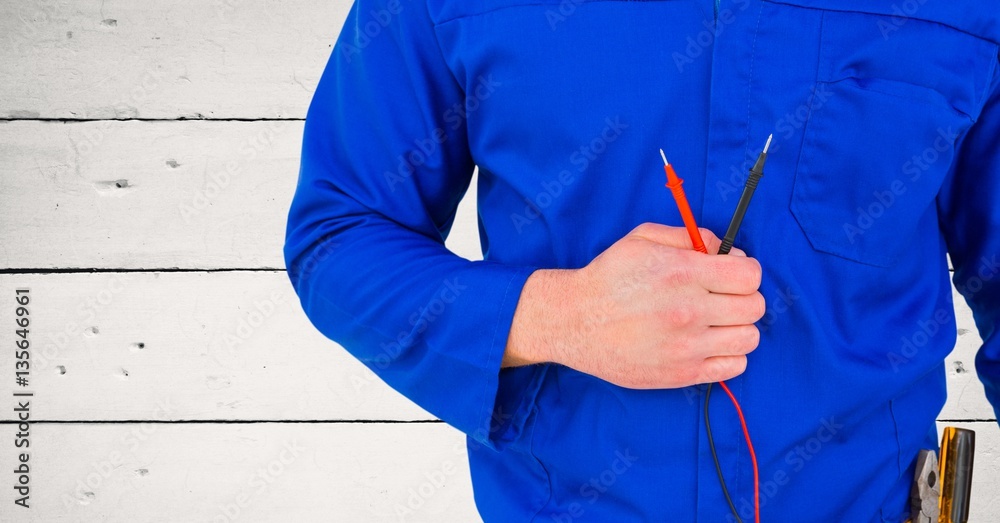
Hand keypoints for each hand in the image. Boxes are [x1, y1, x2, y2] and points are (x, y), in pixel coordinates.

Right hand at [503, 222, 764, 388]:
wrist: (574, 322)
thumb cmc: (608, 278)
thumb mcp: (642, 239)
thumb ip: (689, 236)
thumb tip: (726, 250)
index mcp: (682, 273)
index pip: (750, 276)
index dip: (744, 271)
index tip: (730, 273)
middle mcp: (689, 311)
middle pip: (754, 307)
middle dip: (743, 297)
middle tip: (722, 297)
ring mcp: (687, 346)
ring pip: (750, 338)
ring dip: (738, 327)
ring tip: (716, 322)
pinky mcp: (681, 373)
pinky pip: (734, 367)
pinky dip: (729, 355)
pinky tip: (709, 344)